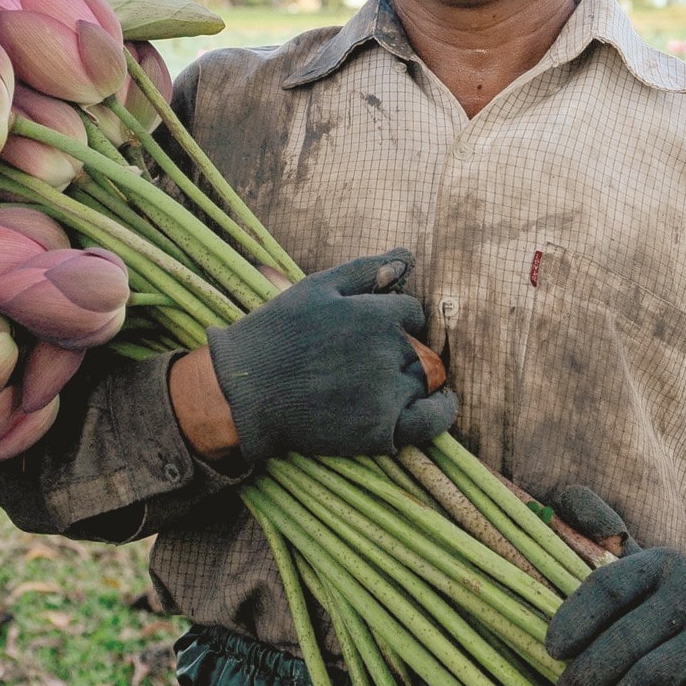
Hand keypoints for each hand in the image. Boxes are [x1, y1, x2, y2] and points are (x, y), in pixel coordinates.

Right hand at [204, 249, 456, 464]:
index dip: (396, 320)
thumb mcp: (315, 287)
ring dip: (417, 378)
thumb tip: (405, 256)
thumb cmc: (276, 333)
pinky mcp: (382, 429)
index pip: (412, 312)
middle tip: (371, 360)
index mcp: (375, 315)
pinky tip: (439, 403)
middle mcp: (388, 352)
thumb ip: (364, 270)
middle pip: (420, 347)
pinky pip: (432, 420)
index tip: (374, 331)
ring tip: (395, 381)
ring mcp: (387, 392)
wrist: (244, 392)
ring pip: (425, 379)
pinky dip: (442, 411)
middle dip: (403, 350)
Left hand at [546, 546, 685, 685]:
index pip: (607, 586)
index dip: (573, 619)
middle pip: (626, 640)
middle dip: (588, 679)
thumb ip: (606, 534)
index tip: (550, 651)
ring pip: (655, 678)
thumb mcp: (643, 569)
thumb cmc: (671, 612)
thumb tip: (566, 492)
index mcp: (661, 562)